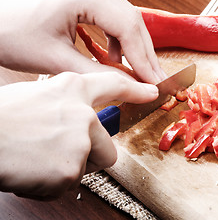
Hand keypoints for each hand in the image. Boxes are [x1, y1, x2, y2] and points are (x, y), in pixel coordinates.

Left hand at [0, 0, 165, 83]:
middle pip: (133, 21)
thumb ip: (102, 75)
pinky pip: (112, 18)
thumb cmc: (13, 37)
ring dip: (135, 48)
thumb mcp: (58, 61)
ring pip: (126, 19)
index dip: (145, 60)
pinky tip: (115, 58)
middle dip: (145, 55)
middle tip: (158, 81)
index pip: (128, 28)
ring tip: (140, 74)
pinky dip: (119, 40)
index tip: (157, 84)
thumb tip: (137, 89)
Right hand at [0, 71, 157, 199]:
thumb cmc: (2, 117)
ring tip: (39, 160)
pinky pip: (67, 184)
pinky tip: (32, 171)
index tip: (152, 92)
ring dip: (67, 169)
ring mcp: (79, 142)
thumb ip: (67, 106)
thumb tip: (82, 122)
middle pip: (108, 149)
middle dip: (90, 157)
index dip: (135, 90)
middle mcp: (83, 114)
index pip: (113, 85)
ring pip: (88, 168)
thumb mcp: (38, 96)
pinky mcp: (70, 170)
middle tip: (60, 154)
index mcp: (72, 90)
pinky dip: (51, 183)